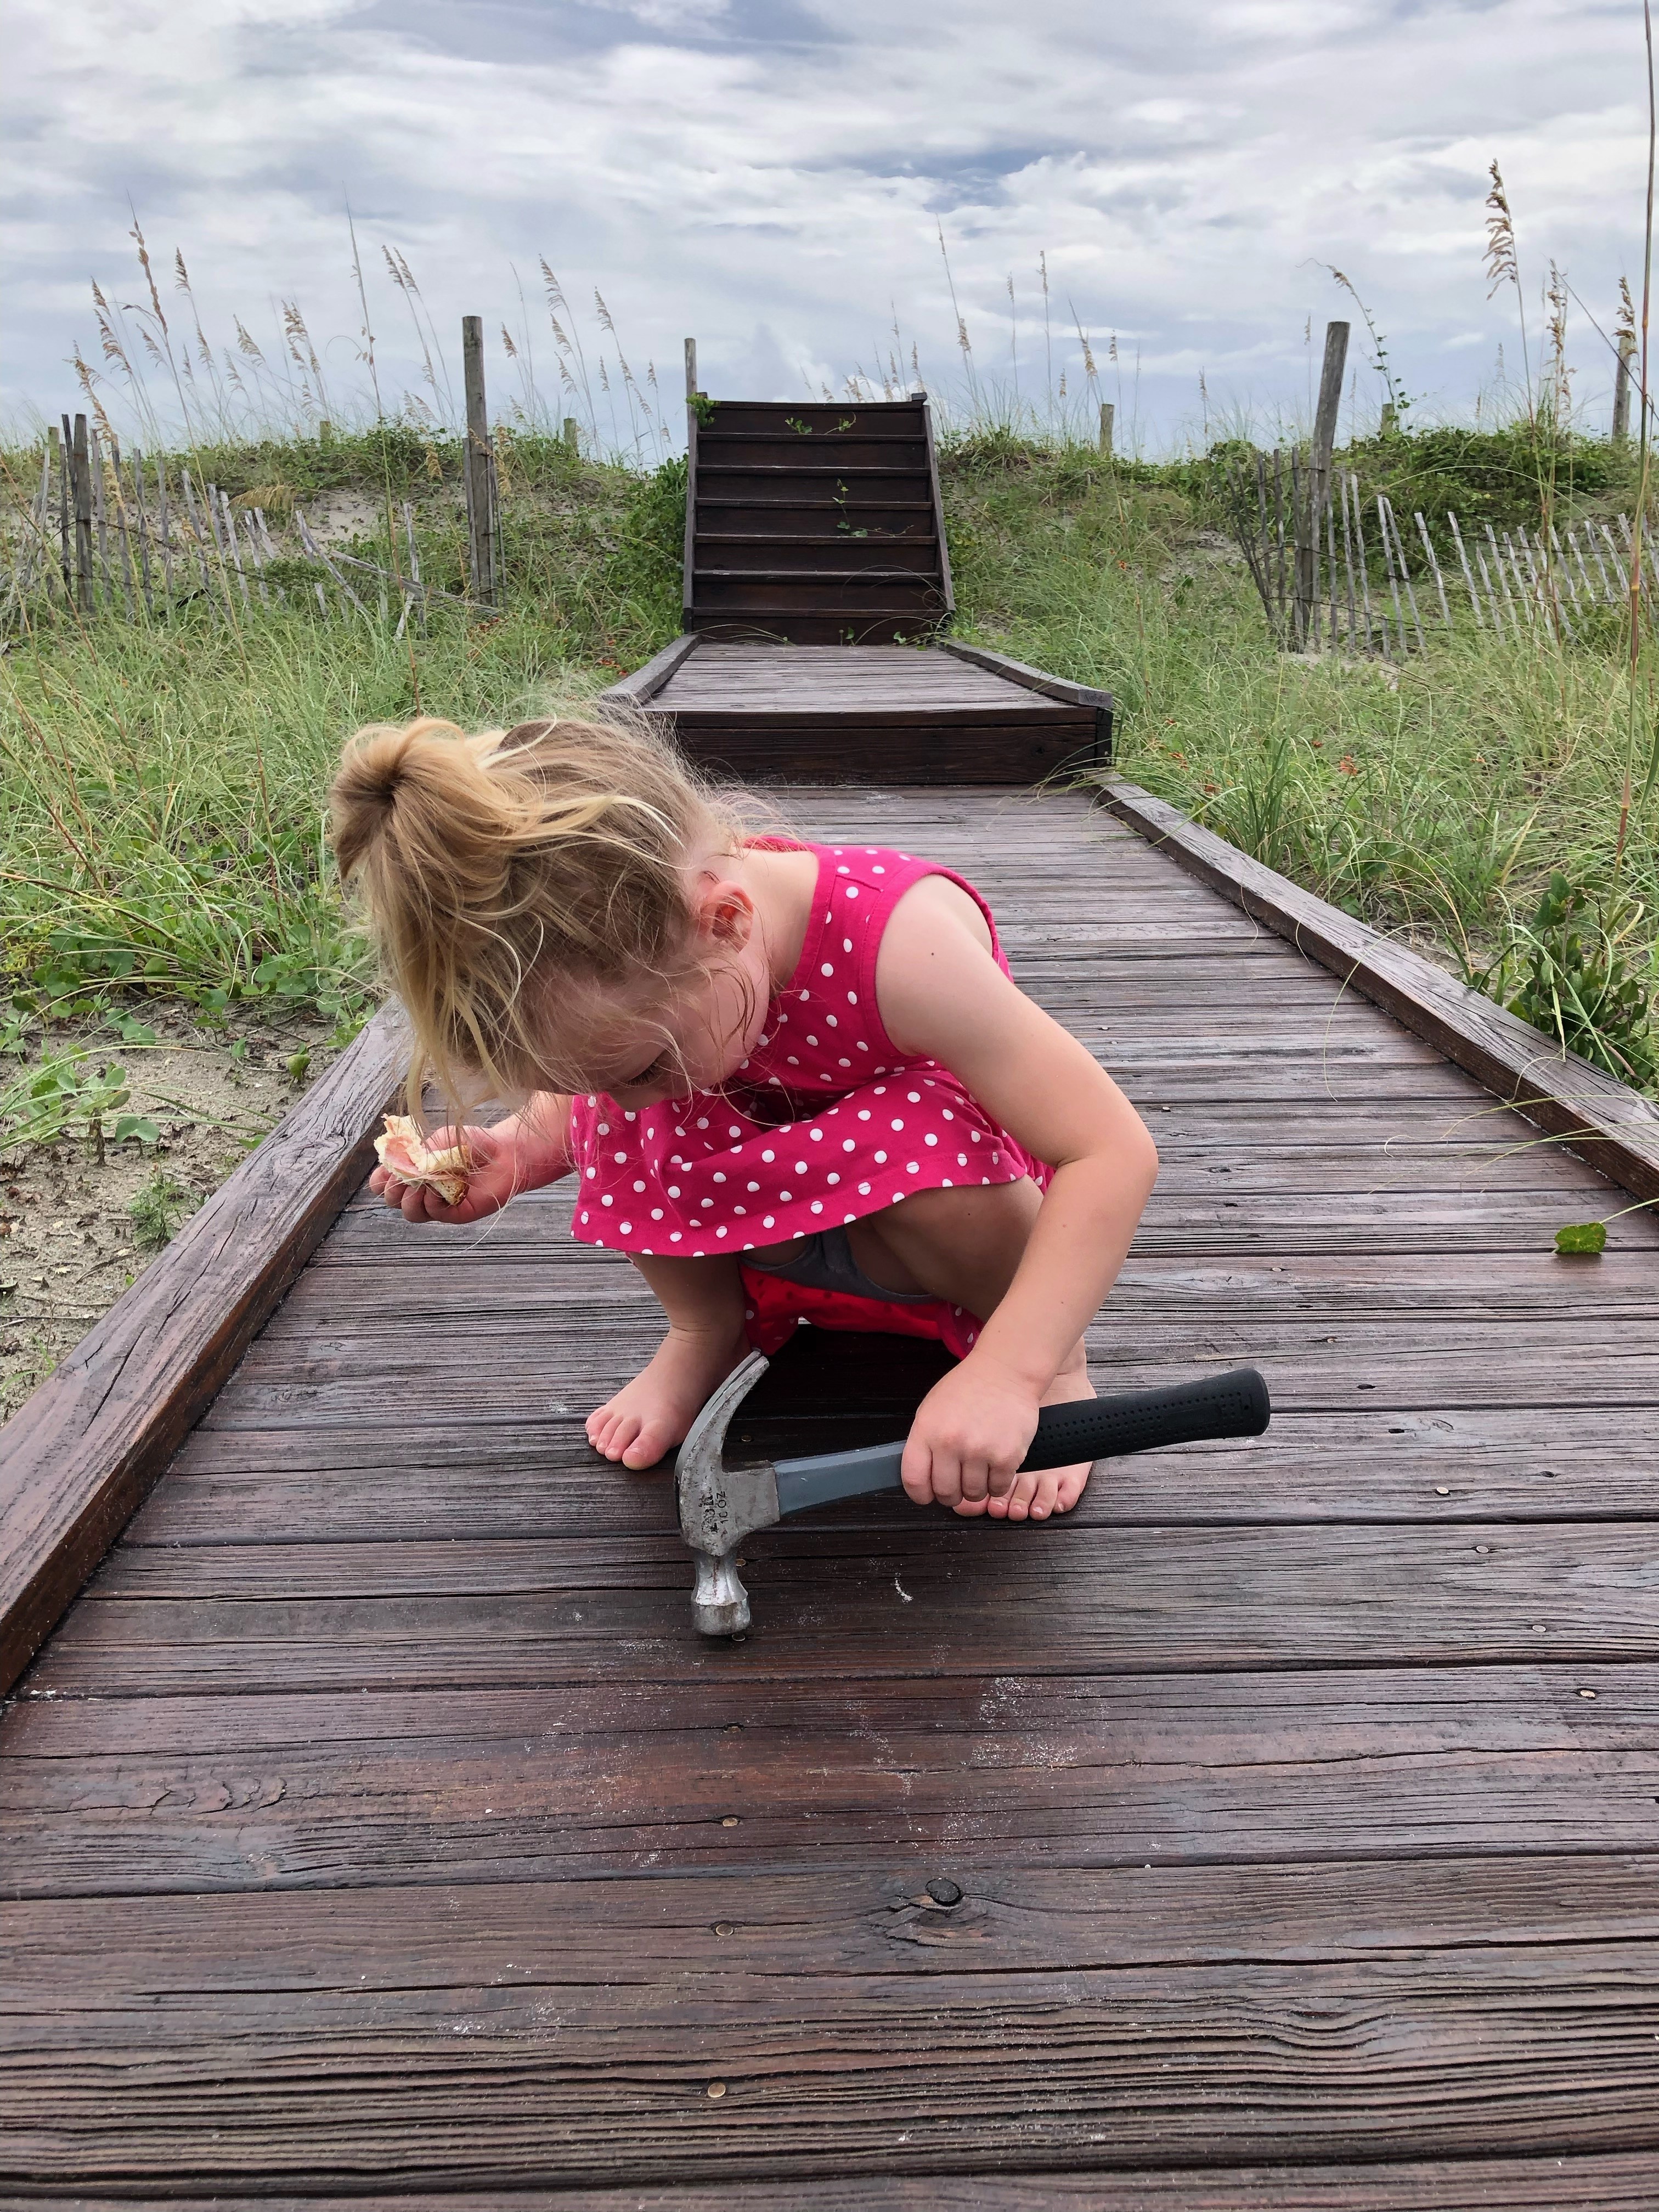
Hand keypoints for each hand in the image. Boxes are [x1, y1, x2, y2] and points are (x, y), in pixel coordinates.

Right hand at [369, 1121, 524, 1224]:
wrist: (504, 1152)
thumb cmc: (471, 1143)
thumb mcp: (440, 1139)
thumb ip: (419, 1152)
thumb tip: (403, 1168)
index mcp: (413, 1171)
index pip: (383, 1183)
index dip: (380, 1180)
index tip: (387, 1170)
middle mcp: (422, 1190)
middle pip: (392, 1201)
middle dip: (393, 1190)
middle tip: (404, 1178)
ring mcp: (438, 1204)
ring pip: (410, 1213)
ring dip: (411, 1199)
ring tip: (423, 1184)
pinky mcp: (455, 1213)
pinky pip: (434, 1213)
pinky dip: (432, 1202)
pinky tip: (440, 1189)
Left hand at [900, 1356, 1040, 1516]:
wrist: (1005, 1372)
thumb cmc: (968, 1389)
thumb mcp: (931, 1409)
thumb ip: (924, 1443)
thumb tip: (921, 1476)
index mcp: (927, 1430)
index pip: (914, 1479)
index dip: (919, 1494)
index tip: (926, 1495)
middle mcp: (951, 1443)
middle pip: (945, 1492)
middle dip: (950, 1495)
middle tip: (956, 1486)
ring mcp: (980, 1451)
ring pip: (973, 1495)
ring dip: (975, 1489)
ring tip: (978, 1472)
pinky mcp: (1007, 1457)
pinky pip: (998, 1488)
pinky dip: (997, 1484)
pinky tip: (995, 1468)